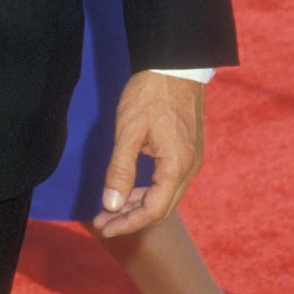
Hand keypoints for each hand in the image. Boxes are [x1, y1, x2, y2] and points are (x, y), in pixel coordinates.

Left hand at [93, 71, 203, 237]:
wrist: (175, 66)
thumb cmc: (150, 94)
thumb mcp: (129, 130)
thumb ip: (120, 169)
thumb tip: (112, 205)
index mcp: (177, 166)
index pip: (153, 210)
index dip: (128, 223)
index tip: (104, 227)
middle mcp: (189, 168)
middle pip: (161, 208)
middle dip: (131, 218)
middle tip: (102, 221)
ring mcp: (191, 160)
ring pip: (165, 195)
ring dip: (138, 205)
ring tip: (110, 209)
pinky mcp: (187, 151)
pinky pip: (168, 181)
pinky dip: (148, 190)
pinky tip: (130, 190)